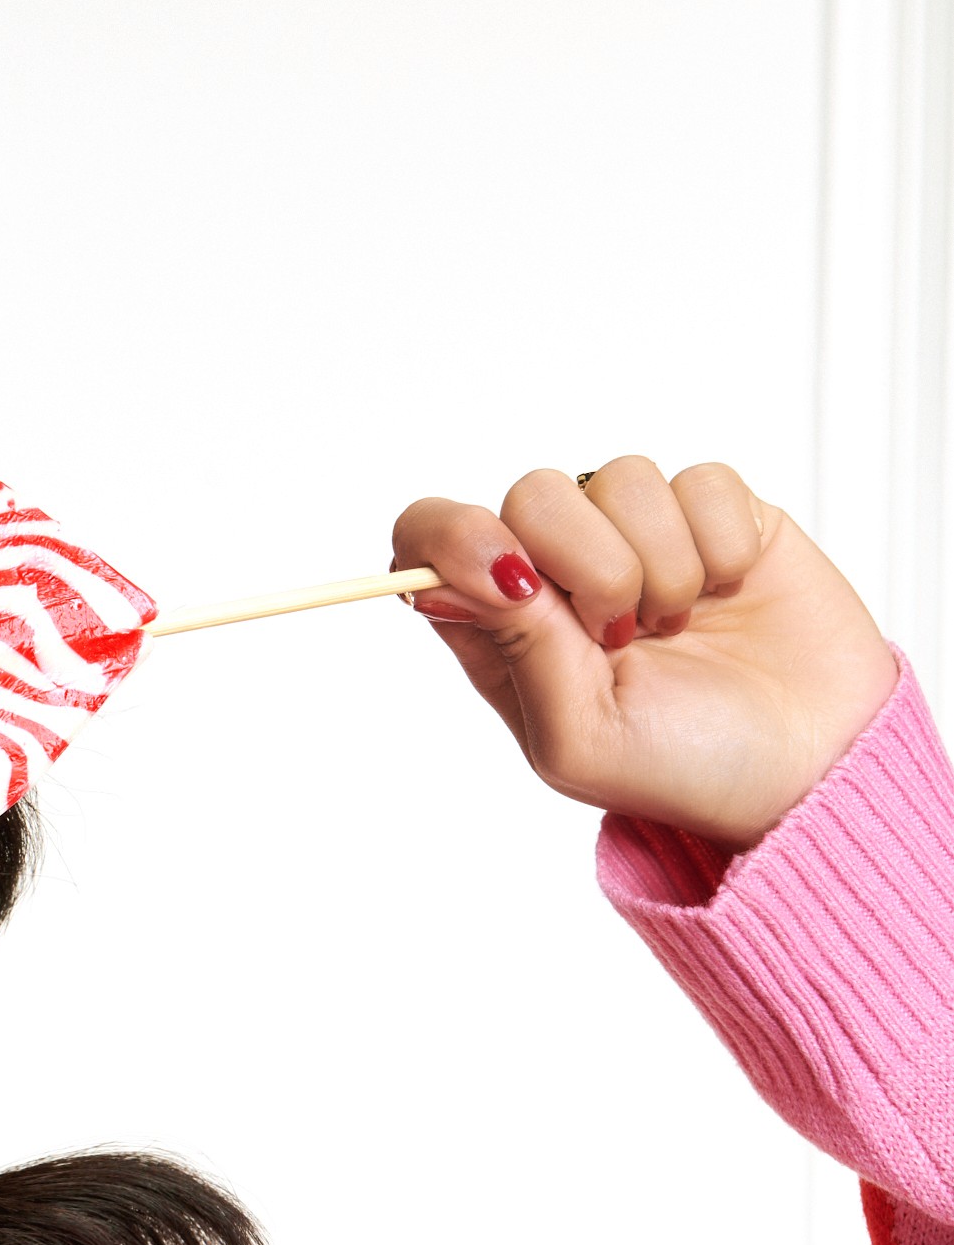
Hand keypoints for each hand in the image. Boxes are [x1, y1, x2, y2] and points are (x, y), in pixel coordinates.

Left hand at [393, 459, 895, 847]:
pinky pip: (701, 480)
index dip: (454, 536)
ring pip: (621, 477)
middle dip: (587, 567)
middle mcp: (559, 568)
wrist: (813, 765)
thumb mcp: (580, 738)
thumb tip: (447, 578)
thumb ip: (518, 649)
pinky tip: (729, 591)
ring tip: (680, 624)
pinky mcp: (715, 512)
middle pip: (530, 495)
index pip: (431, 536)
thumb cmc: (683, 767)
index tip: (509, 579)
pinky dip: (721, 543)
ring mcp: (637, 533)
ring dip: (661, 564)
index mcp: (501, 624)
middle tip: (624, 636)